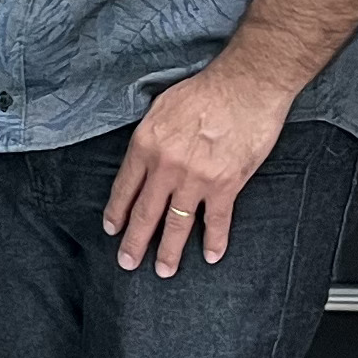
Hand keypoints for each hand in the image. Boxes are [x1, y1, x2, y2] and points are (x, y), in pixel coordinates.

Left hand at [101, 60, 294, 274]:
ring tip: (162, 271)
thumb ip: (150, 137)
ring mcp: (195, 179)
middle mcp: (165, 167)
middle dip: (134, 241)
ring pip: (177, 223)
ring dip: (168, 250)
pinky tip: (209, 257)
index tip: (112, 229)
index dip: (117, 211)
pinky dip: (214, 241)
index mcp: (145, 146)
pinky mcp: (226, 184)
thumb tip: (144, 155)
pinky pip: (217, 220)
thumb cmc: (204, 90)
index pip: (124, 188)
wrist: (245, 86)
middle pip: (145, 212)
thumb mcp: (161, 108)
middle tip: (126, 262)